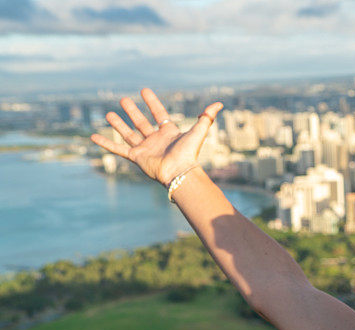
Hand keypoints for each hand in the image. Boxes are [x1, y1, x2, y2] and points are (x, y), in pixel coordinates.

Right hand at [90, 87, 222, 185]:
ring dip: (119, 124)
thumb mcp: (199, 131)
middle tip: (123, 99)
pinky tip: (93, 136)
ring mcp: (145, 149)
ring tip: (108, 113)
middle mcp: (156, 140)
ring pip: (129, 134)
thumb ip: (207, 117)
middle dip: (133, 111)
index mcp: (169, 133)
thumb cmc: (189, 153)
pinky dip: (106, 143)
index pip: (159, 114)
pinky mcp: (136, 157)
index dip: (153, 103)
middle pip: (142, 123)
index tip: (144, 91)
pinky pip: (118, 149)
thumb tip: (220, 104)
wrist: (179, 172)